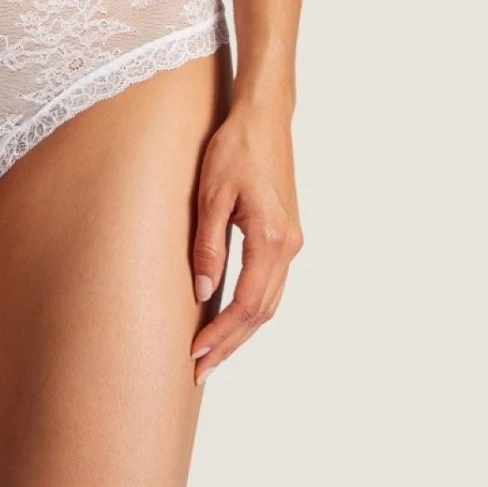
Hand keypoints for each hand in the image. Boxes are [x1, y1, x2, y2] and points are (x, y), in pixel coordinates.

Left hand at [189, 99, 302, 382]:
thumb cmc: (235, 148)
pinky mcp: (287, 234)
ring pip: (269, 302)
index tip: (195, 354)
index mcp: (271, 238)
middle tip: (199, 369)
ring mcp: (292, 241)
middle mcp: (289, 246)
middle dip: (230, 343)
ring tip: (211, 352)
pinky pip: (271, 284)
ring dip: (241, 330)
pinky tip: (230, 317)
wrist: (264, 118)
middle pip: (262, 312)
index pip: (247, 303)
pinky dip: (251, 308)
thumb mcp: (212, 194)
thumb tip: (203, 292)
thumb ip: (209, 244)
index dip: (221, 334)